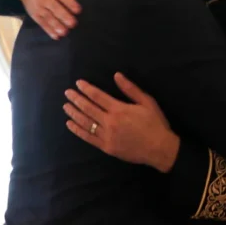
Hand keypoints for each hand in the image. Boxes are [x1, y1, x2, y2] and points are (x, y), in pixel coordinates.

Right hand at [14, 0, 89, 39]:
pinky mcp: (35, 14)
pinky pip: (42, 23)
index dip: (70, 3)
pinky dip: (48, 30)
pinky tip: (56, 36)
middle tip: (73, 24)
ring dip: (56, 25)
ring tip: (64, 32)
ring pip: (48, 17)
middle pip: (55, 8)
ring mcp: (39, 7)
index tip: (78, 10)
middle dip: (64, 16)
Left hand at [62, 73, 179, 172]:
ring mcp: (106, 136)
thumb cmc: (155, 123)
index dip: (86, 89)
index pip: (97, 96)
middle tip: (67, 93)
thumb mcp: (147, 102)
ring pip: (85, 123)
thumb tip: (117, 75)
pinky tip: (70, 124)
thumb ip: (130, 89)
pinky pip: (88, 138)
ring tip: (66, 106)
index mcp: (119, 109)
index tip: (78, 84)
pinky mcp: (106, 147)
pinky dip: (77, 130)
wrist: (159, 148)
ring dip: (74, 113)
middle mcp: (110, 122)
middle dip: (76, 99)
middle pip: (88, 108)